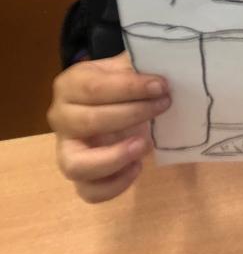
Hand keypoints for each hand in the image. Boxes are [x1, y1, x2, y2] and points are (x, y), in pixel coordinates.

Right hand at [48, 52, 170, 202]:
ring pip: (76, 164)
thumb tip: (170, 62)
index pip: (94, 88)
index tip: (162, 86)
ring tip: (145, 144)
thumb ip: (142, 65)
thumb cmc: (122, 85)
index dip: (130, 88)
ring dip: (113, 158)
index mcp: (70, 85)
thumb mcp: (128, 68)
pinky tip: (138, 166)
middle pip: (88, 121)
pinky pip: (89, 191)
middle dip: (132, 114)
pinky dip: (114, 184)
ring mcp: (66, 149)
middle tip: (164, 106)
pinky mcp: (80, 175)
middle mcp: (61, 118)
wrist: (114, 104)